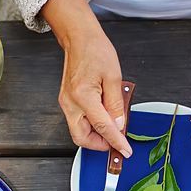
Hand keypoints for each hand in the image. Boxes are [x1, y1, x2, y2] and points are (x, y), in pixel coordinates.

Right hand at [58, 30, 130, 155]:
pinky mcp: (67, 102)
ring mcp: (66, 104)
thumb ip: (116, 104)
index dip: (115, 141)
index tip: (124, 150)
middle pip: (81, 138)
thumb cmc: (95, 51)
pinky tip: (102, 117)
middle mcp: (71, 103)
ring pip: (78, 132)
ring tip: (111, 126)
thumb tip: (119, 124)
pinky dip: (90, 125)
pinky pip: (77, 122)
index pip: (102, 127)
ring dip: (95, 135)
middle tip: (115, 141)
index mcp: (83, 96)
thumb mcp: (114, 76)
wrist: (79, 40)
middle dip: (99, 144)